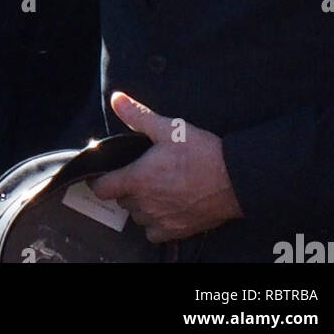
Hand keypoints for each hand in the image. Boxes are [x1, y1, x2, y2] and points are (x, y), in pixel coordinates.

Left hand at [89, 92, 242, 241]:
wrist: (234, 180)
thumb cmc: (201, 153)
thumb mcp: (168, 128)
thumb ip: (138, 115)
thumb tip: (117, 99)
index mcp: (138, 180)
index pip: (102, 188)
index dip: (98, 180)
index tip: (103, 173)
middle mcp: (146, 204)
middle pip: (122, 201)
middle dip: (125, 187)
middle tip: (138, 172)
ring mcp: (162, 220)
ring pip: (137, 217)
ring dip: (140, 205)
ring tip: (152, 189)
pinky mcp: (178, 230)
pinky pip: (155, 233)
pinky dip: (155, 223)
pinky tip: (164, 208)